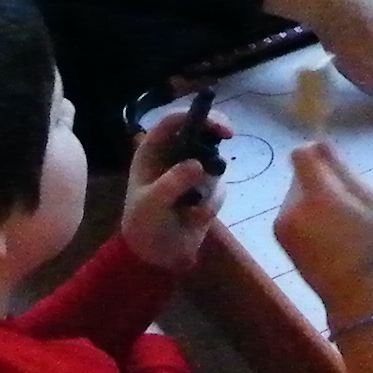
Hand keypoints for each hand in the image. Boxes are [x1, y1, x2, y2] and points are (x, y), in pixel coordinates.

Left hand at [119, 103, 225, 274]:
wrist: (155, 257)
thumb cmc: (143, 225)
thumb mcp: (152, 204)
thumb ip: (172, 183)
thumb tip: (198, 165)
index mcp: (153, 151)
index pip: (174, 122)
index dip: (196, 116)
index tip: (218, 125)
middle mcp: (173, 157)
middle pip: (201, 131)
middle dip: (215, 134)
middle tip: (229, 136)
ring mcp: (191, 173)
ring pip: (214, 162)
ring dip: (209, 184)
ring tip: (192, 206)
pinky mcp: (206, 191)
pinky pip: (220, 189)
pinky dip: (212, 203)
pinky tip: (195, 217)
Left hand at [275, 140, 372, 323]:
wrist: (354, 293)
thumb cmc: (372, 246)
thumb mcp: (372, 202)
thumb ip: (343, 170)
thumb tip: (321, 143)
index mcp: (317, 194)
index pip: (301, 154)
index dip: (316, 152)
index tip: (332, 165)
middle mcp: (292, 205)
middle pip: (299, 174)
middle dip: (318, 180)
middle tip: (345, 203)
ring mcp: (282, 222)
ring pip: (296, 193)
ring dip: (312, 198)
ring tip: (337, 223)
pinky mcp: (279, 236)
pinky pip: (291, 211)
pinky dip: (305, 215)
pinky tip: (324, 235)